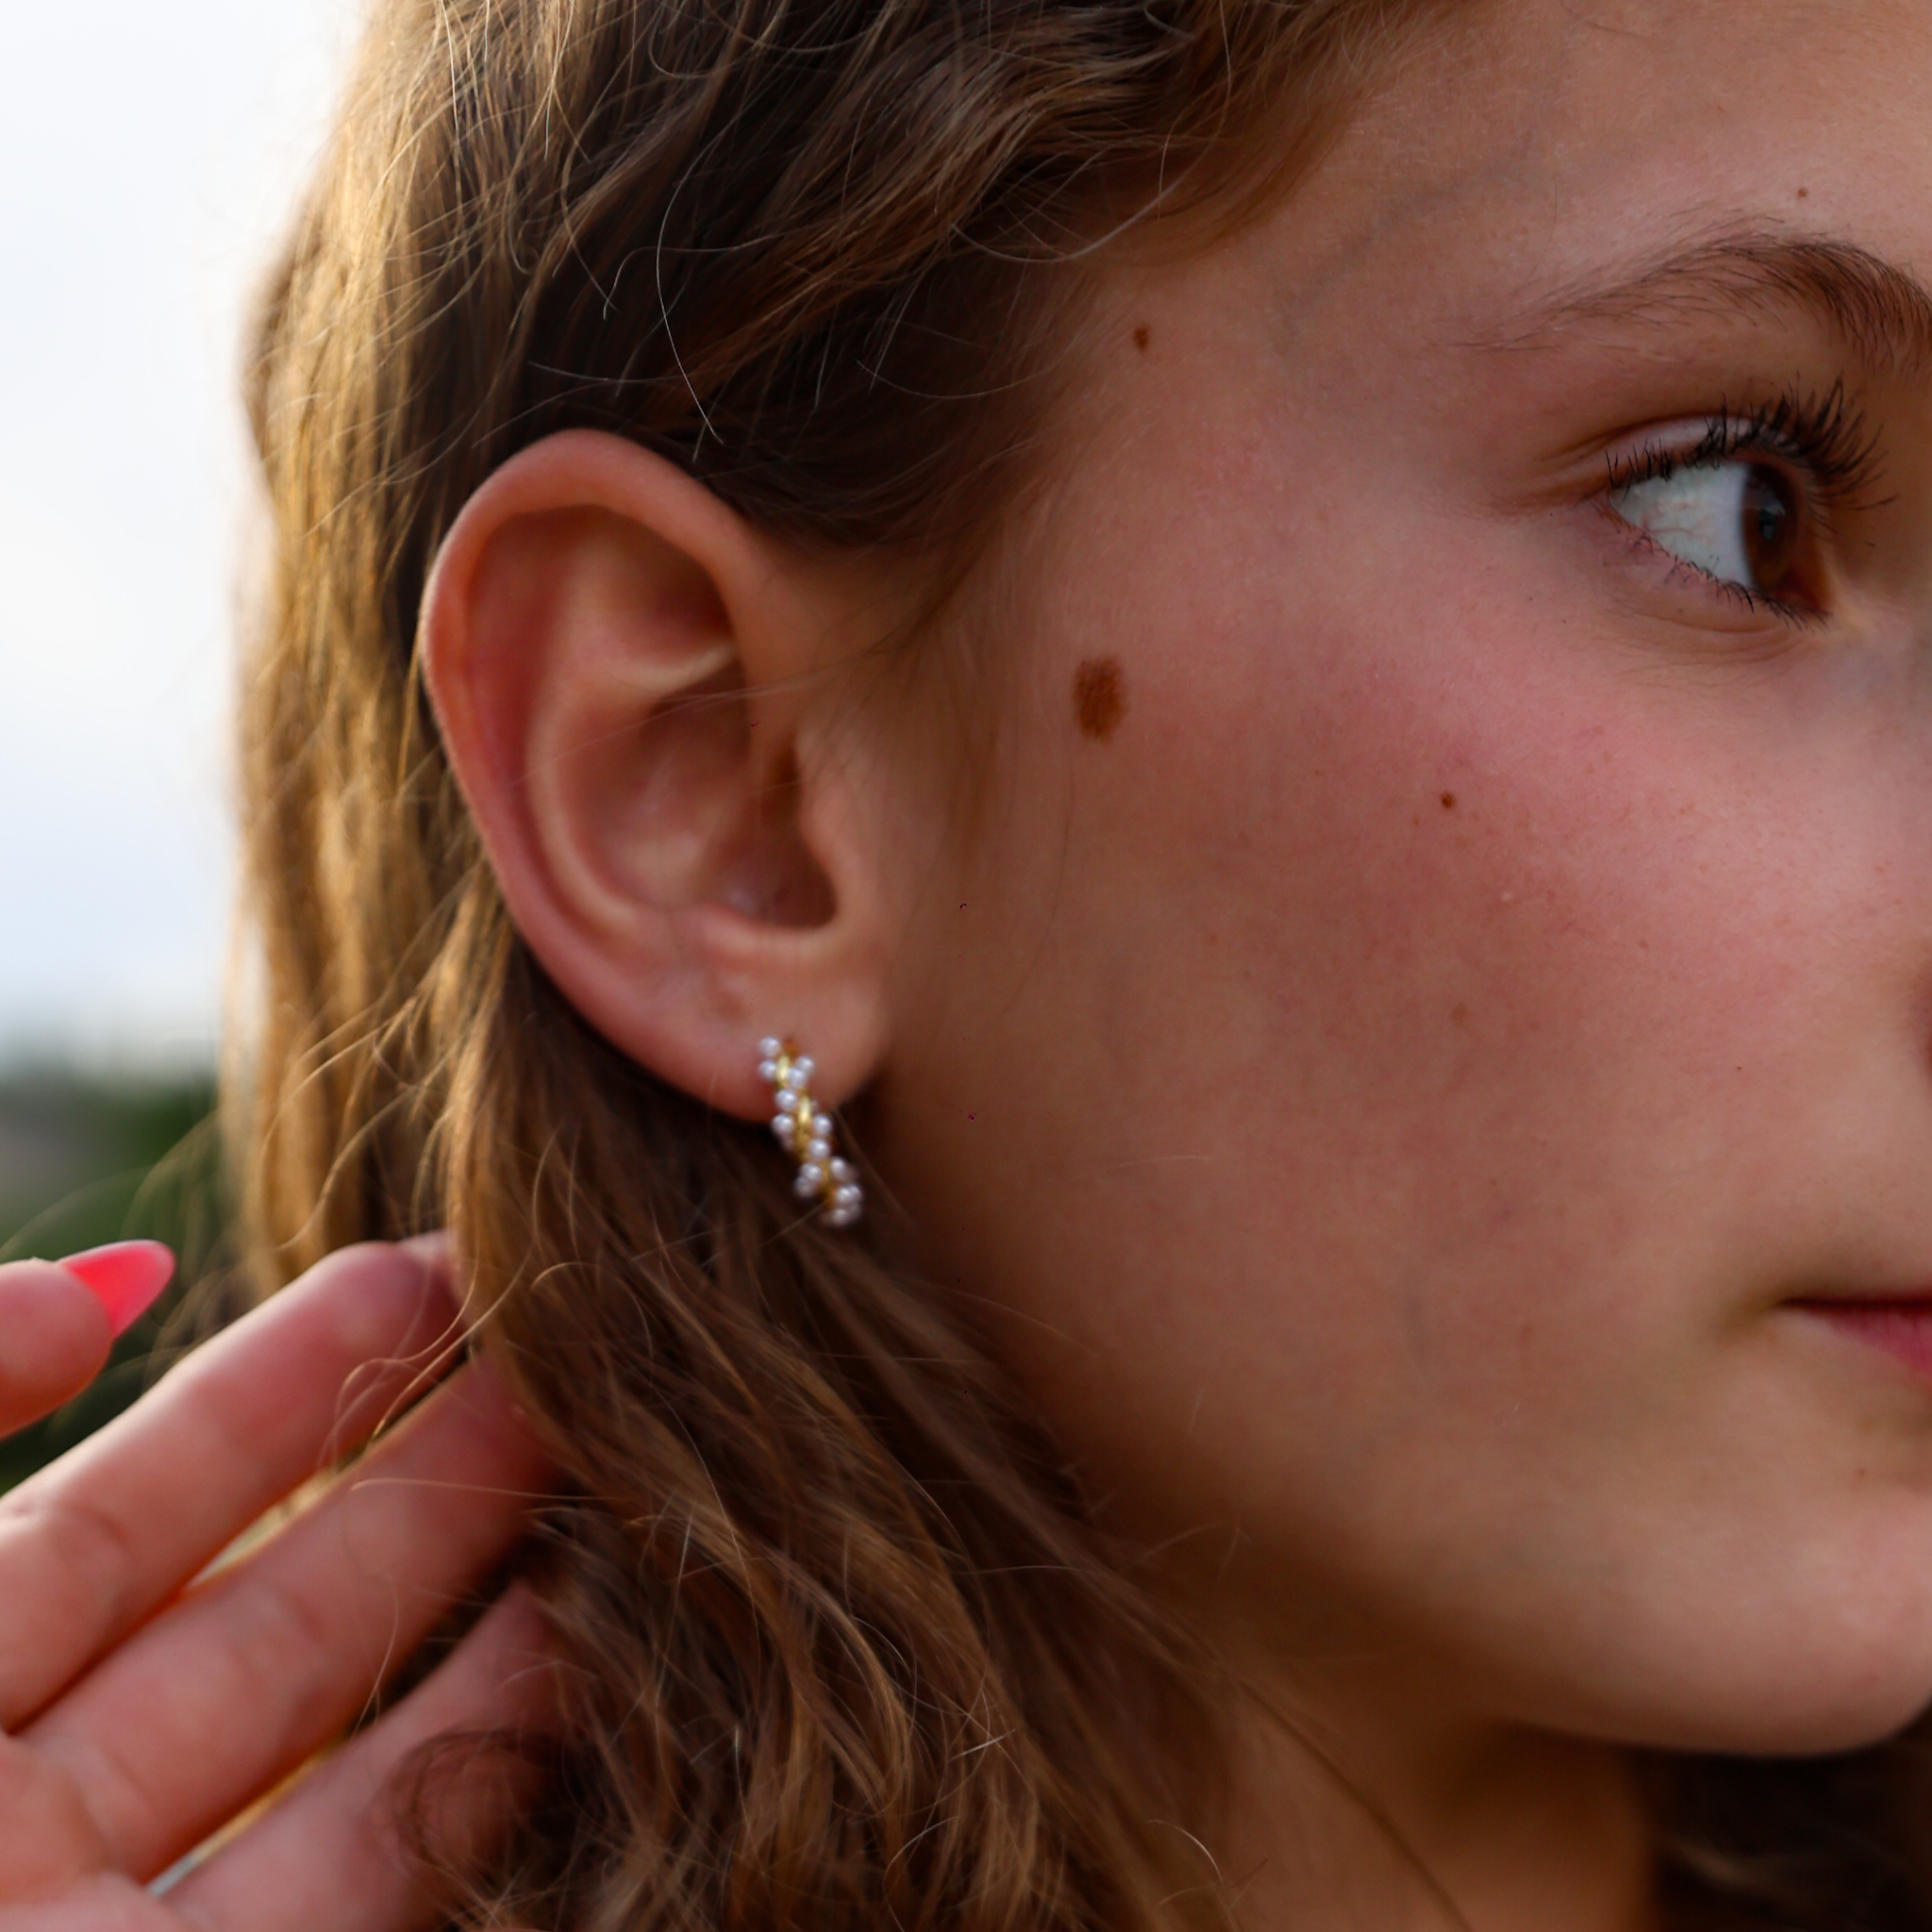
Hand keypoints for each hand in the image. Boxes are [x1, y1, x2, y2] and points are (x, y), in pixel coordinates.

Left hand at [0, 1239, 555, 1931]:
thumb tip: (111, 1280)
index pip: (117, 1518)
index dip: (272, 1391)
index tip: (419, 1272)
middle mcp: (3, 1840)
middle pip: (255, 1621)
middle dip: (418, 1478)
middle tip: (571, 1350)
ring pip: (336, 1763)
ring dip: (486, 1625)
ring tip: (624, 1483)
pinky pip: (366, 1890)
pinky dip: (479, 1781)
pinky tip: (583, 1667)